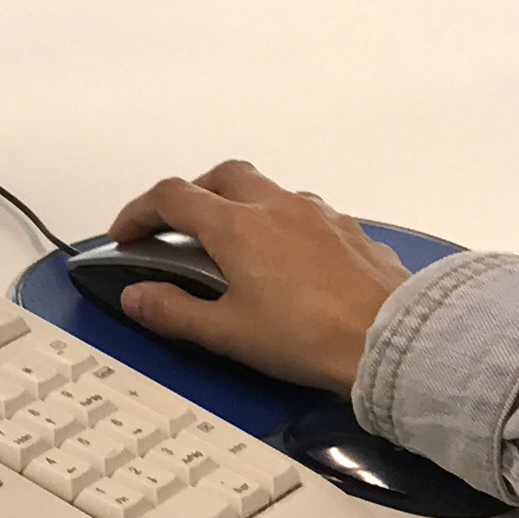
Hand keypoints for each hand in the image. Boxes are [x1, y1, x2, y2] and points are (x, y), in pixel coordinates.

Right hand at [101, 162, 418, 388]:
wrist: (392, 340)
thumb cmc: (310, 336)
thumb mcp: (228, 333)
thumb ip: (174, 312)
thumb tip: (137, 296)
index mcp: (237, 225)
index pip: (172, 198)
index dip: (139, 212)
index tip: (126, 234)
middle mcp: (277, 206)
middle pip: (221, 177)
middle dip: (192, 196)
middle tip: (177, 229)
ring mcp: (319, 214)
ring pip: (267, 191)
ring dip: (241, 207)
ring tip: (235, 247)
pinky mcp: (350, 231)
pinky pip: (305, 214)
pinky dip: (282, 225)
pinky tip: (287, 262)